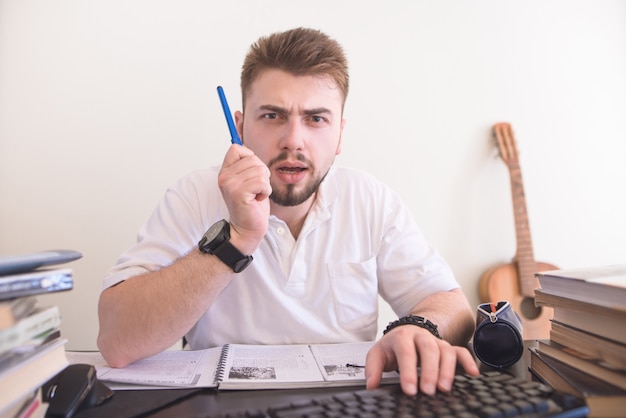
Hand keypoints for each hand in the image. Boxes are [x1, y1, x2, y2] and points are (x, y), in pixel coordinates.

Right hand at [218, 144, 271, 253]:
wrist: (247, 229)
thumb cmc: (251, 206)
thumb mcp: (247, 180)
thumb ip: (247, 165)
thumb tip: (250, 149)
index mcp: (225, 171)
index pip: (236, 148)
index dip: (250, 159)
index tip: (251, 175)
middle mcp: (224, 176)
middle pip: (253, 159)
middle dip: (261, 173)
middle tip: (255, 189)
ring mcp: (230, 184)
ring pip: (260, 170)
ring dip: (264, 184)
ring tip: (256, 195)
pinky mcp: (238, 192)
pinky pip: (262, 181)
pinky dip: (266, 191)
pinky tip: (257, 199)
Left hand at [364, 325, 478, 395]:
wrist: (405, 332)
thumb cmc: (393, 347)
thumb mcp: (378, 354)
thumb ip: (373, 369)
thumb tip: (371, 385)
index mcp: (402, 337)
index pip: (406, 351)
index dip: (408, 370)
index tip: (409, 389)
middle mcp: (421, 337)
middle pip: (428, 349)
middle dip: (429, 371)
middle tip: (428, 391)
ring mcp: (436, 341)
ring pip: (445, 350)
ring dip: (447, 370)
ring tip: (444, 388)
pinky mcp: (448, 347)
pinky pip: (461, 351)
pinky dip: (468, 361)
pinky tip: (473, 373)